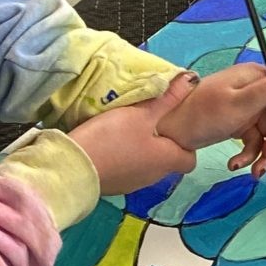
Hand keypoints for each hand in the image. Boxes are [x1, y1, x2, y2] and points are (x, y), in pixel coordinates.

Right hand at [68, 71, 198, 195]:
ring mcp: (133, 184)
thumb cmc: (113, 138)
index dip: (187, 145)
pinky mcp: (114, 186)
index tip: (175, 128)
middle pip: (167, 161)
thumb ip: (167, 99)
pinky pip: (127, 170)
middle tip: (151, 123)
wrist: (74, 167)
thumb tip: (192, 80)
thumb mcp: (141, 114)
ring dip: (142, 151)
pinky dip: (124, 159)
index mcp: (166, 160)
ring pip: (146, 165)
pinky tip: (110, 144)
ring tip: (128, 130)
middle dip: (162, 144)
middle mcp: (155, 176)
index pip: (190, 160)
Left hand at [155, 62, 265, 178]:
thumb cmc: (200, 113)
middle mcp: (255, 91)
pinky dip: (250, 155)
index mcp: (257, 77)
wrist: (168, 131)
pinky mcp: (240, 124)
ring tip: (255, 170)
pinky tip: (236, 164)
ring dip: (265, 154)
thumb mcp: (239, 103)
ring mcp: (248, 108)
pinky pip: (255, 142)